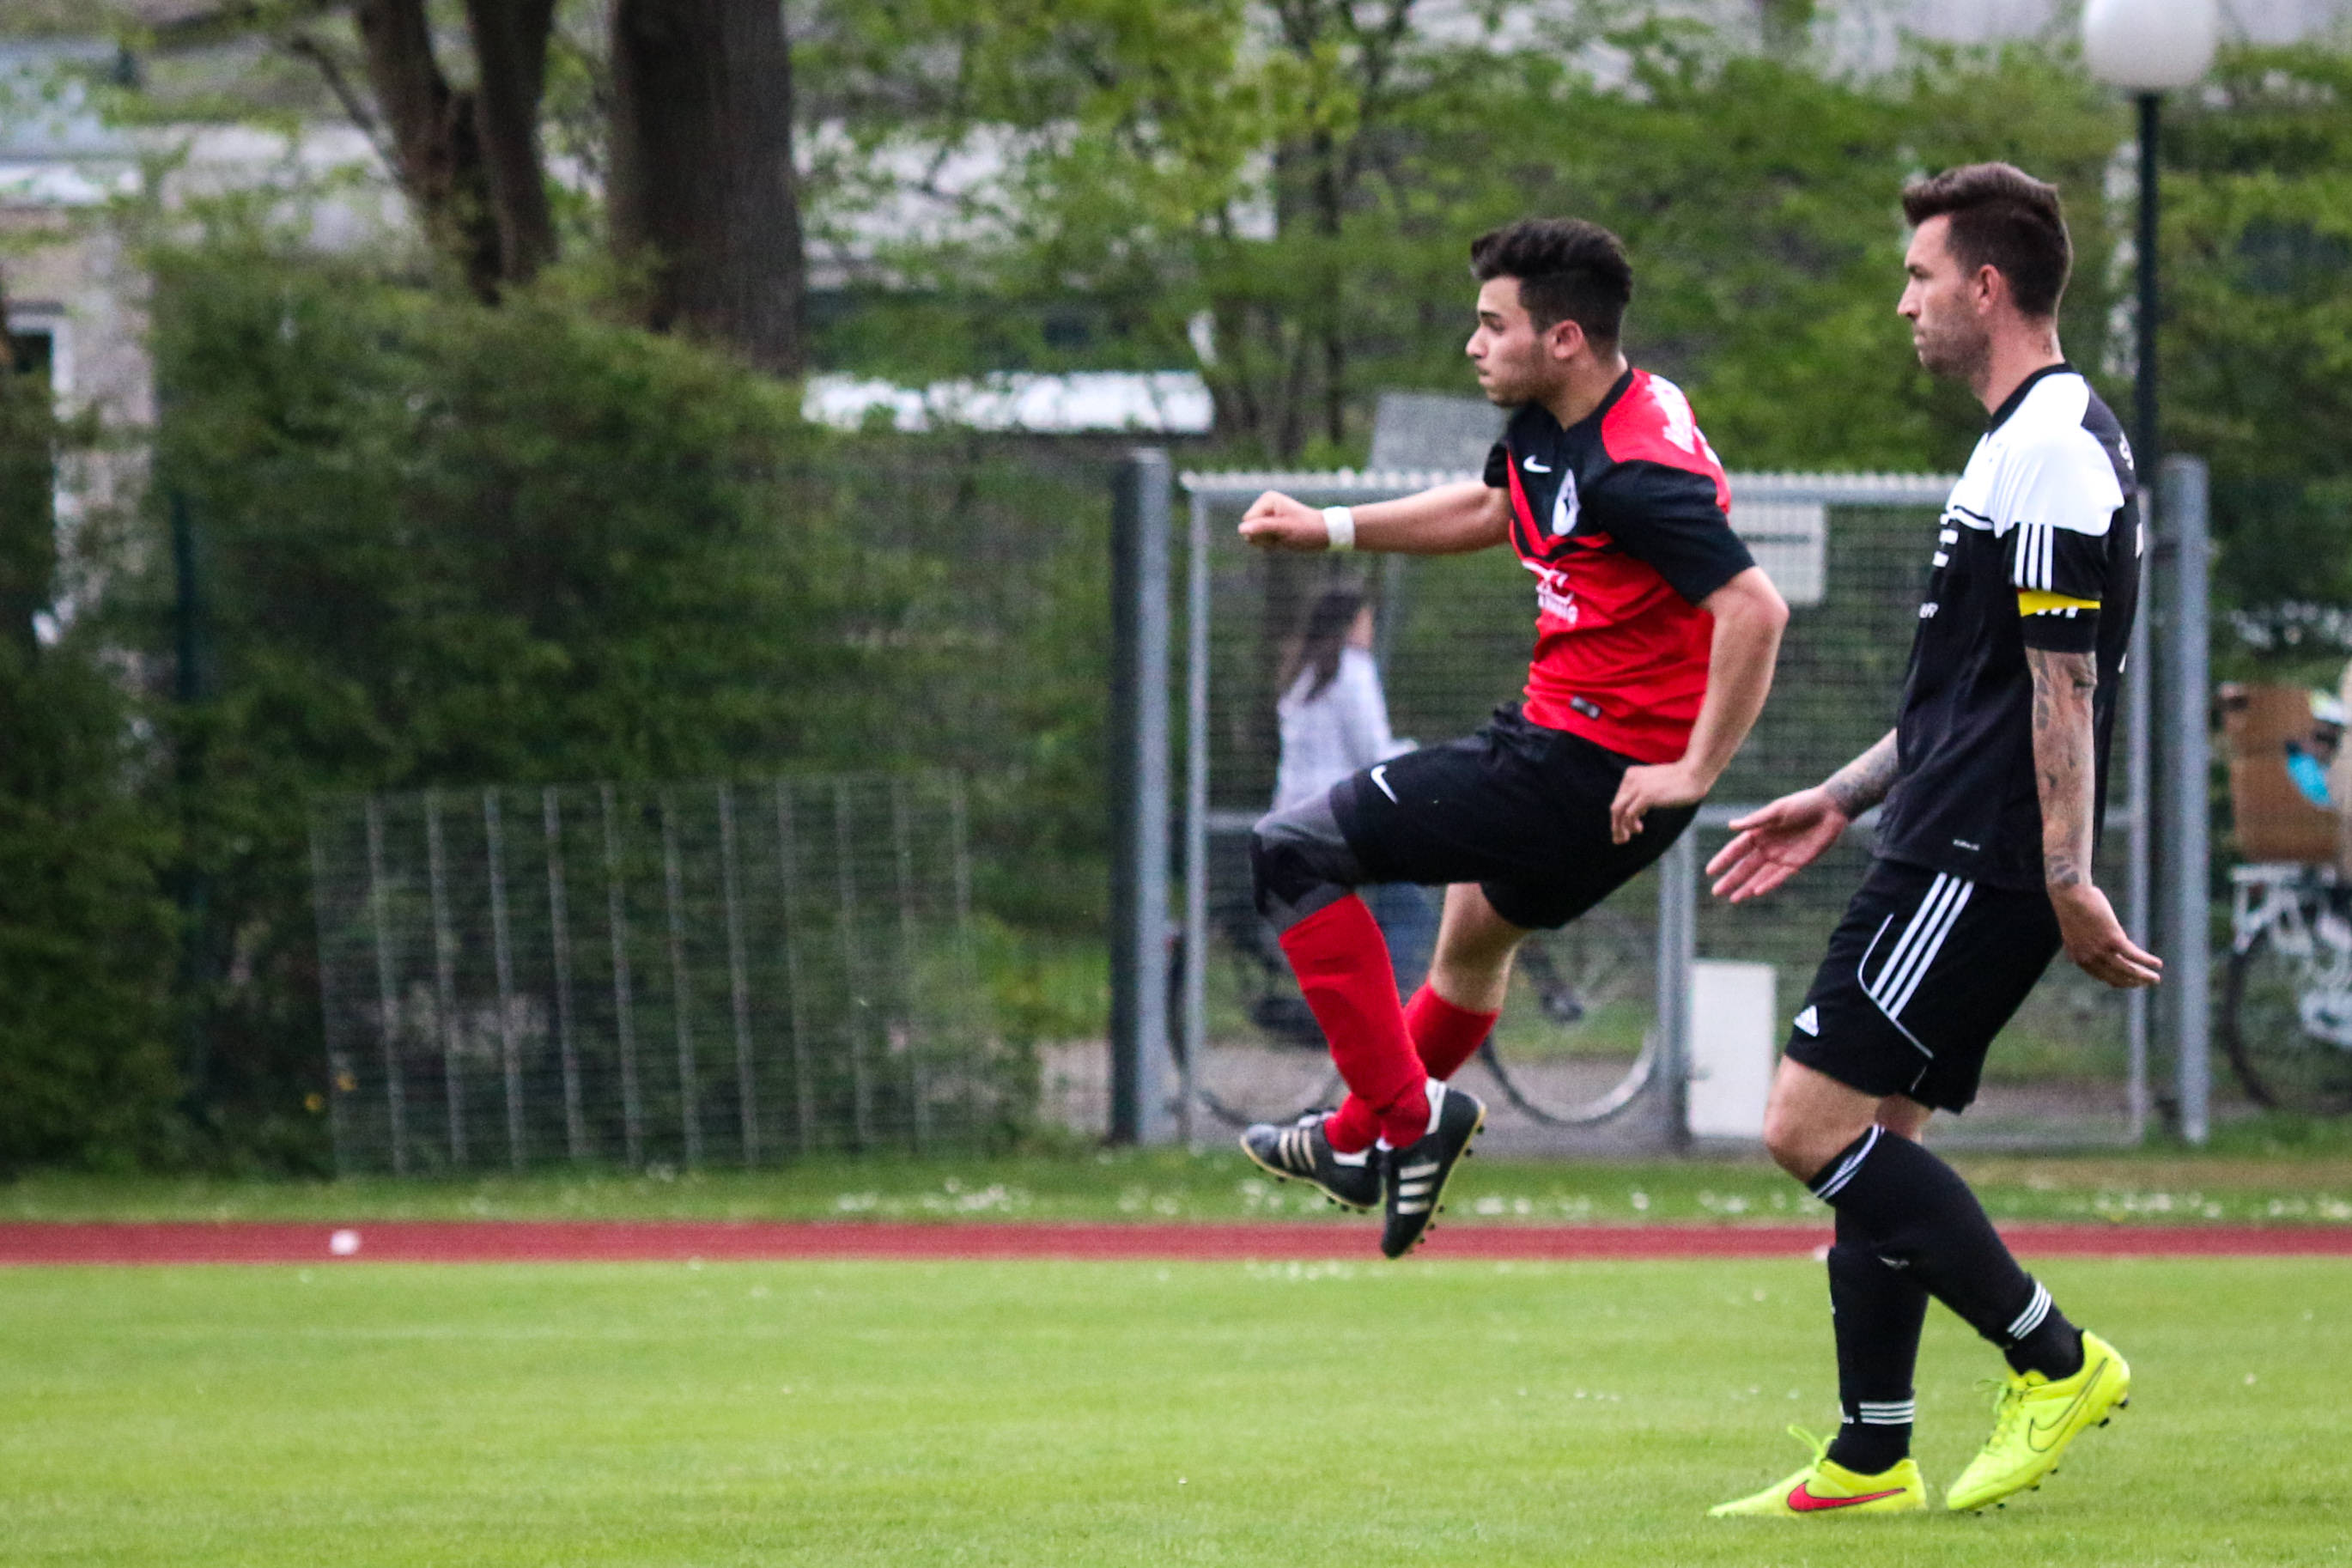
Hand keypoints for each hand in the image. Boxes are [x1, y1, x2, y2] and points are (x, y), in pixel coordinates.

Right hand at [1238, 491, 1330, 550]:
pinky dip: (1270, 545)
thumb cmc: (1307, 529)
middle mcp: (1264, 507)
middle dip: (1264, 538)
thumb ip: (1261, 528)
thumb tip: (1240, 529)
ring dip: (1268, 542)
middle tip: (1284, 535)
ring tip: (1284, 538)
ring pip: (1253, 537)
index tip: (1281, 530)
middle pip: (1248, 529)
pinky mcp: (1269, 527)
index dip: (1262, 532)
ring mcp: (1266, 518)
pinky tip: (1283, 541)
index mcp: (1267, 500)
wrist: (1324, 534)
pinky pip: (1259, 541)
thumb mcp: (1284, 530)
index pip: (1248, 521)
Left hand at [1610, 761, 1706, 845]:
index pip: (1619, 799)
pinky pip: (1629, 814)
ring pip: (1619, 812)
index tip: (1624, 830)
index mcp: (1632, 775)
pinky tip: (1639, 829)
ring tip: (1626, 838)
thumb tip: (1637, 813)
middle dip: (1616, 826)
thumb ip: (1644, 795)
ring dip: (1619, 828)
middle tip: (1621, 840)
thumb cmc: (1681, 781)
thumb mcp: (1656, 786)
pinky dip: (1631, 825)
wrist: (1694, 773)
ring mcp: (1638, 787)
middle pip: (1616, 806)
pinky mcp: (1646, 795)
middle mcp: (1631, 779)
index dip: (1619, 817)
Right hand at [1705, 787, 1847, 901]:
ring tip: (1732, 899)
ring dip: (1746, 887)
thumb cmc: (1803, 804)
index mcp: (1760, 832)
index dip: (1723, 860)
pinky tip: (1756, 892)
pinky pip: (1779, 877)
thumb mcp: (1777, 810)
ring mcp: (1781, 856)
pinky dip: (1768, 884)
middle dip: (1731, 879)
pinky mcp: (1797, 863)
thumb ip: (1755, 820)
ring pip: (1760, 875)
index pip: (1737, 849)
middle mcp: (1768, 846)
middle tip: (1716, 892)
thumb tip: (1730, 826)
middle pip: (1745, 866)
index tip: (1710, 871)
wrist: (1831, 808)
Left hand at [2049, 882, 2162, 987]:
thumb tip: (2098, 945)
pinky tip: (2157, 964)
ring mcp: (2101, 950)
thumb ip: (2086, 943)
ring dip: (2144, 976)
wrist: (2069, 894)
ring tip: (2155, 979)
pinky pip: (2134, 955)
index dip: (2119, 981)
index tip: (2130, 982)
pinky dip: (2147, 961)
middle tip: (2147, 983)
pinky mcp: (2113, 939)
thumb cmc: (2072, 907)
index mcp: (2080, 958)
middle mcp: (2090, 959)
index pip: (2103, 977)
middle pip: (2117, 978)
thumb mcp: (2077, 931)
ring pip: (2128, 970)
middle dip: (2134, 982)